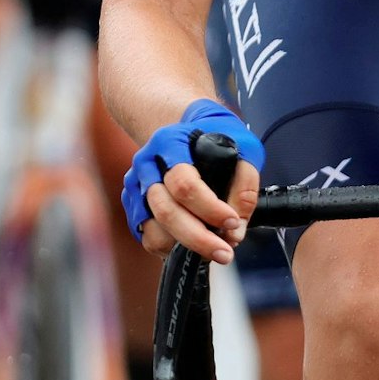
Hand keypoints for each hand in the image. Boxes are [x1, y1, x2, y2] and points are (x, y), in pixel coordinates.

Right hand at [123, 101, 263, 262]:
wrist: (185, 126)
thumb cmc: (215, 135)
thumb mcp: (242, 147)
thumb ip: (244, 185)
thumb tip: (235, 230)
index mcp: (169, 143)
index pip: (184, 184)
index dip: (209, 209)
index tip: (231, 222)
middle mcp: (146, 164)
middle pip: (165, 210)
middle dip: (197, 238)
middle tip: (224, 254)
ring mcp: (136, 186)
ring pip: (154, 229)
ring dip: (184, 246)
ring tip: (212, 249)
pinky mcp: (133, 205)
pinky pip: (148, 237)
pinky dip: (171, 248)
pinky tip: (192, 244)